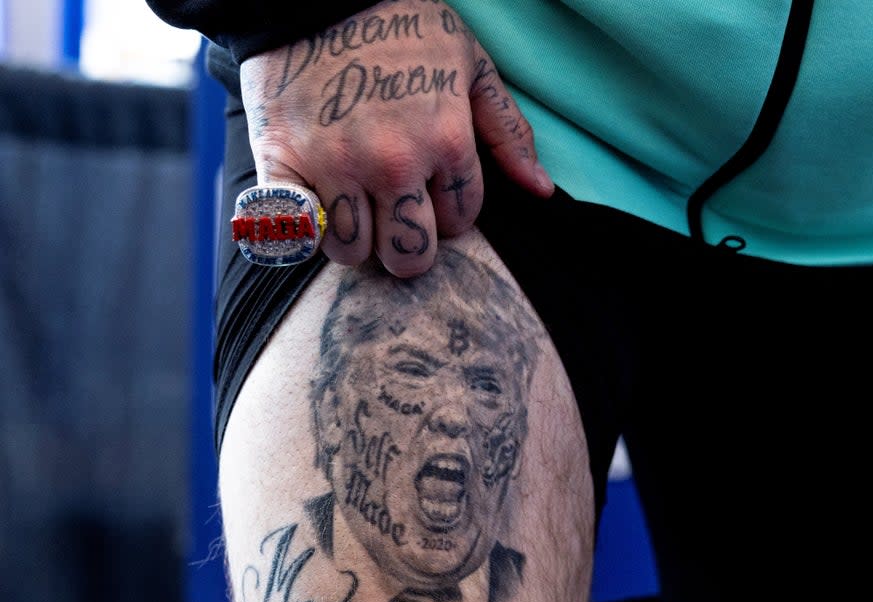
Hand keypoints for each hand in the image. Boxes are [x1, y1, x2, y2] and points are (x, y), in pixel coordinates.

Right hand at [238, 1, 552, 276]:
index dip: (448, 213)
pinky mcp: (281, 161)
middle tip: (393, 216)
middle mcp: (393, 163)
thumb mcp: (472, 66)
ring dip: (355, 240)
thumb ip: (508, 132)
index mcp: (446, 142)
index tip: (431, 192)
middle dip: (407, 243)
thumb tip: (539, 190)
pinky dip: (302, 231)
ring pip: (353, 252)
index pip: (459, 223)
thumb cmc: (403, 24)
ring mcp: (335, 165)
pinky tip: (312, 210)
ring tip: (354, 209)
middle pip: (408, 255)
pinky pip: (295, 232)